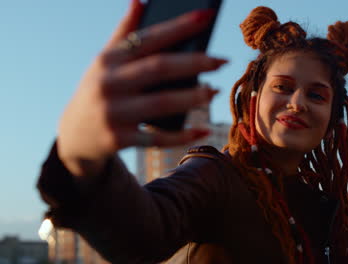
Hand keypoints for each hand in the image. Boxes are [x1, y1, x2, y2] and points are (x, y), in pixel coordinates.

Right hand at [57, 0, 226, 177]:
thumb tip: (140, 0)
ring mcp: (112, 114)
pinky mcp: (118, 140)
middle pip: (159, 68)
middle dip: (195, 62)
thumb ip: (123, 33)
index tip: (207, 15)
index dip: (179, 26)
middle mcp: (108, 84)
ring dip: (192, 97)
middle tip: (222, 60)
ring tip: (215, 91)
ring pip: (161, 103)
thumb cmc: (98, 91)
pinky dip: (182, 136)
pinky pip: (157, 138)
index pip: (148, 38)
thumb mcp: (104, 63)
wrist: (74, 137)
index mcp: (108, 60)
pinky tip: (203, 130)